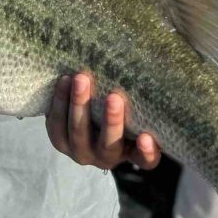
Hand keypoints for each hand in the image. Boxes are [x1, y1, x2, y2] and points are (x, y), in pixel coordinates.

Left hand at [46, 73, 160, 170]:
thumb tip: (161, 57)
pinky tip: (63, 80)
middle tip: (114, 97)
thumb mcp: (137, 109)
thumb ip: (146, 98)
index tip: (147, 137)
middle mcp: (106, 157)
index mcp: (132, 153)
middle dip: (111, 122)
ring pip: (78, 133)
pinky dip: (59, 102)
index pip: (145, 160)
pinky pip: (56, 124)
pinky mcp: (59, 140)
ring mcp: (80, 151)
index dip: (146, 152)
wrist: (86, 115)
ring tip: (81, 79)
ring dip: (79, 105)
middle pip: (108, 146)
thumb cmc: (124, 107)